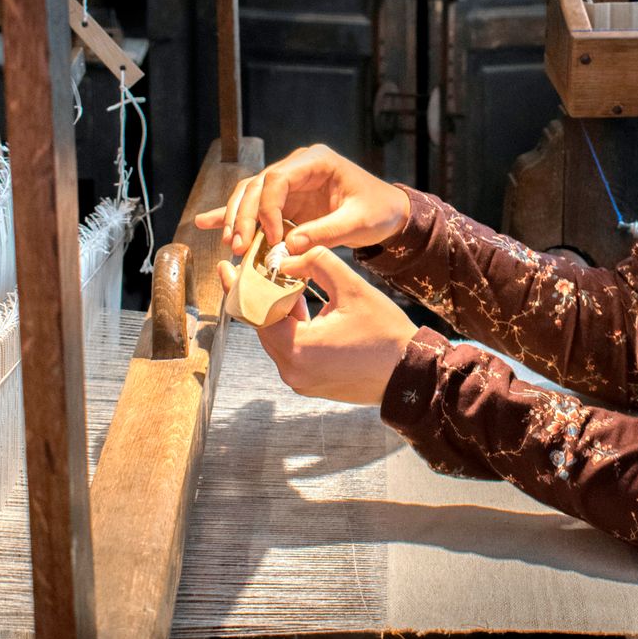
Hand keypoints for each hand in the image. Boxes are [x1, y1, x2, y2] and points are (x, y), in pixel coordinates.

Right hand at [196, 143, 410, 256]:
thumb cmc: (378, 211)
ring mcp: (289, 184)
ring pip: (250, 195)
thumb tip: (289, 246)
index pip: (277, 179)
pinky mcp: (285, 202)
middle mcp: (297, 167)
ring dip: (236, 219)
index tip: (272, 238)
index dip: (268, 209)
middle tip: (238, 246)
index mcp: (316, 161)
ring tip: (228, 244)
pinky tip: (205, 222)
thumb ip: (326, 232)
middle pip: (258, 186)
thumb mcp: (359, 223)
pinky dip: (232, 216)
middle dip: (245, 217)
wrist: (389, 214)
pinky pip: (254, 207)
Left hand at [217, 246, 416, 404]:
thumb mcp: (353, 289)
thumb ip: (317, 263)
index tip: (228, 267)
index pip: (256, 313)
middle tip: (255, 270)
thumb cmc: (386, 336)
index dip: (241, 287)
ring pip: (276, 338)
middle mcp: (292, 371)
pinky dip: (290, 329)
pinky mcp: (311, 383)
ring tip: (282, 284)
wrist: (409, 375)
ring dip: (277, 312)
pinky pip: (290, 351)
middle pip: (262, 327)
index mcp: (297, 349)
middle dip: (260, 297)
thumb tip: (288, 255)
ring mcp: (300, 381)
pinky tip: (300, 307)